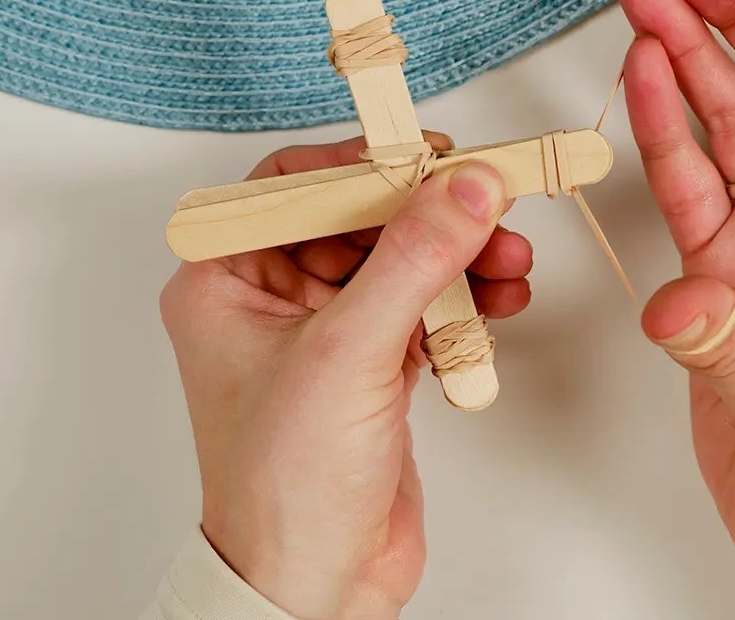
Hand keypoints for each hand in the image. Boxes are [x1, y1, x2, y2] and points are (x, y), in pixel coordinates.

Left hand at [160, 136, 529, 619]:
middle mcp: (267, 299)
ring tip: (511, 265)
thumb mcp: (349, 352)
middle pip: (360, 218)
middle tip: (492, 208)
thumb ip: (413, 257)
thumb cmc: (282, 487)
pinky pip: (422, 308)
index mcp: (224, 279)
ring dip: (459, 257)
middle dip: (432, 215)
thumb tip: (464, 184)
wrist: (313, 588)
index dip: (367, 163)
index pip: (297, 185)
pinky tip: (500, 302)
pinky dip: (464, 302)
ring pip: (399, 262)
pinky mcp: (369, 370)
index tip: (435, 157)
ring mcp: (322, 336)